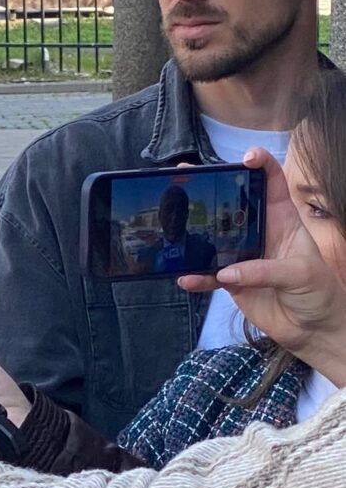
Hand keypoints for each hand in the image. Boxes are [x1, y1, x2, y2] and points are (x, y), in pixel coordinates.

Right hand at [179, 148, 345, 375]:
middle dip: (210, 188)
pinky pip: (207, 275)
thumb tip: (226, 272)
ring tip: (169, 219)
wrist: (314, 330)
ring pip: (213, 238)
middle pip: (231, 204)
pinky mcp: (231, 281)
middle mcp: (258, 233)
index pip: (272, 184)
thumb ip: (265, 270)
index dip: (261, 165)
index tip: (245, 157)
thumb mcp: (301, 274)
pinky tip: (184, 277)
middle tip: (184, 175)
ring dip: (192, 230)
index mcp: (282, 221)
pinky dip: (195, 277)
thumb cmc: (318, 293)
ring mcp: (242, 256)